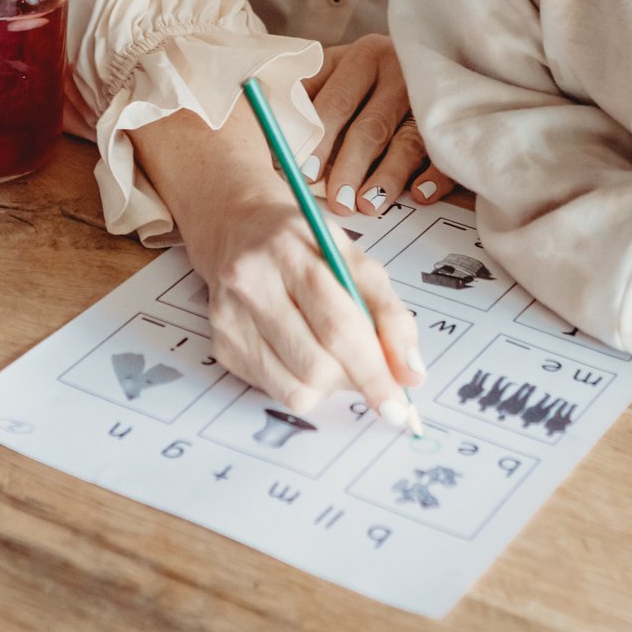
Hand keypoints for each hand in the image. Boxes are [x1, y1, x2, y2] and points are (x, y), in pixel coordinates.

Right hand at [193, 192, 425, 420]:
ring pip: (296, 387)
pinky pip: (276, 390)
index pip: (339, 325)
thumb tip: (410, 374)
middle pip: (316, 363)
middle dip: (356, 380)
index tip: (398, 403)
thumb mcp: (356, 260)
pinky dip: (304, 384)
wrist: (239, 227)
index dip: (373, 370)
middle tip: (374, 378)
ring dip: (331, 385)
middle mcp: (251, 282)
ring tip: (336, 356)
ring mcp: (230, 317)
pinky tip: (304, 352)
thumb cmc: (305, 245)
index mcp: (290, 251)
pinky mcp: (221, 345)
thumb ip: (390, 314)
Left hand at [308, 34, 452, 213]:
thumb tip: (277, 151)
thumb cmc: (365, 80)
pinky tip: (419, 194)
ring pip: (406, 141)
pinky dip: (434, 175)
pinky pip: (445, 152)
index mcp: (363, 57)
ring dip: (387, 177)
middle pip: (370, 125)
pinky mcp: (454, 120)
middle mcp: (398, 71)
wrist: (437, 53)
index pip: (335, 101)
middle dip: (351, 166)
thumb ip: (308, 104)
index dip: (318, 139)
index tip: (304, 172)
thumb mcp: (336, 76)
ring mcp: (430, 96)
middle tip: (338, 201)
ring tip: (368, 205)